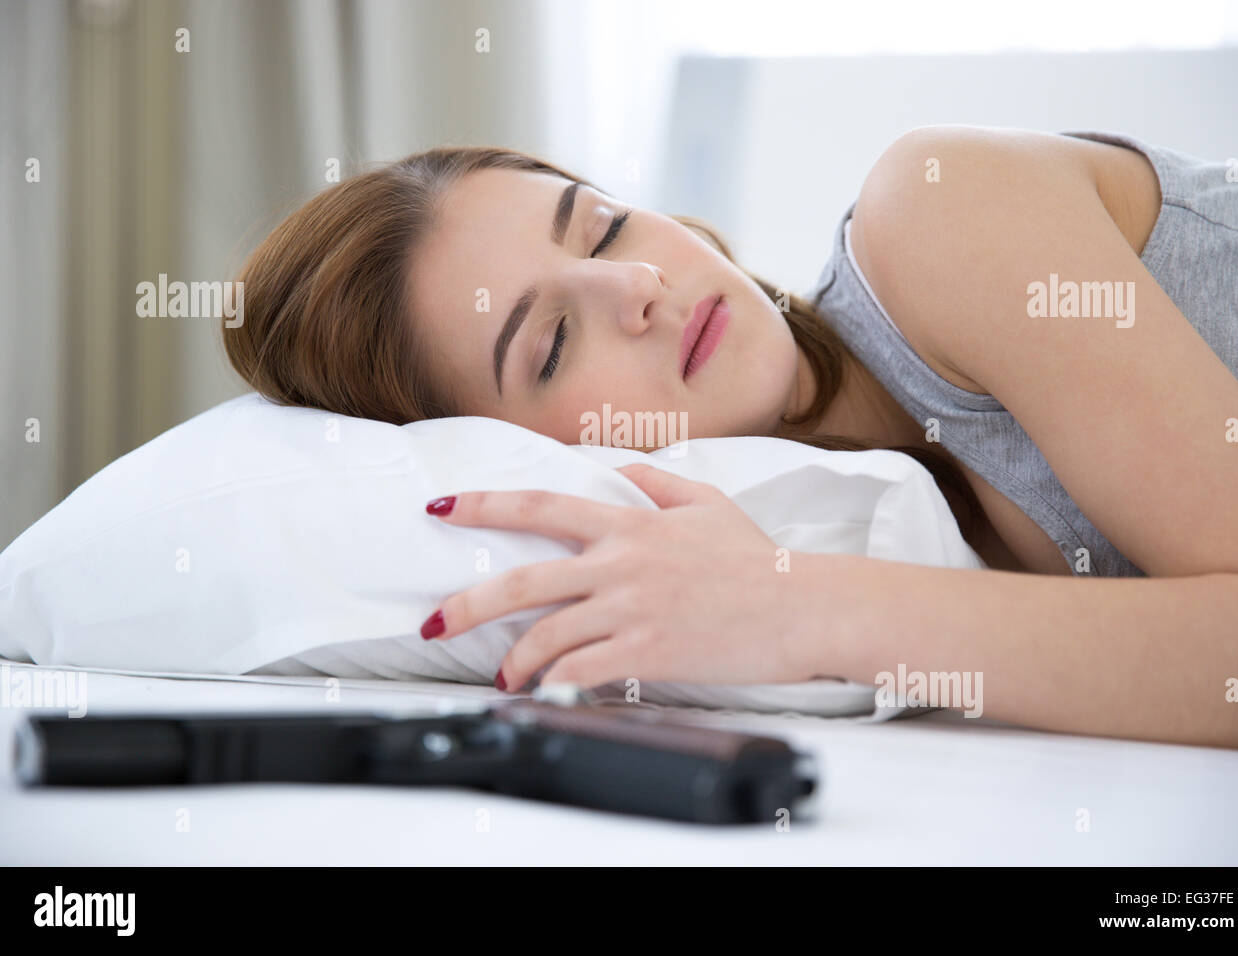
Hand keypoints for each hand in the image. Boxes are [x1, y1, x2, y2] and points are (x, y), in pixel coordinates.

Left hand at [420, 463, 819, 691]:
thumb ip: (656, 482)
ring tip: (504, 673)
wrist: (803, 607)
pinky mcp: (649, 652)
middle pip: (524, 579)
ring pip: (547, 633)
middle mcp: (622, 563)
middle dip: (467, 602)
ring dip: (514, 658)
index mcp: (631, 524)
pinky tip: (543, 690)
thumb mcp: (709, 503)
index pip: (541, 505)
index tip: (441, 506)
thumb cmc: (760, 560)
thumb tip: (618, 469)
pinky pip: (581, 670)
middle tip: (434, 620)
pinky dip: (553, 682)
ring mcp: (633, 609)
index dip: (483, 504)